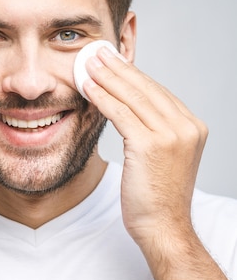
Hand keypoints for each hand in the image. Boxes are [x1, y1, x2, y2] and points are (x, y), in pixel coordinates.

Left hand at [83, 46, 207, 244]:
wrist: (163, 227)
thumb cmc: (156, 197)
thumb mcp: (160, 158)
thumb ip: (151, 132)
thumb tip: (127, 109)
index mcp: (191, 127)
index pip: (157, 92)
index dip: (131, 74)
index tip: (112, 60)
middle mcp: (186, 127)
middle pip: (146, 88)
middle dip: (117, 68)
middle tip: (96, 51)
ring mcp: (171, 135)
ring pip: (133, 97)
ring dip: (106, 77)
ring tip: (87, 62)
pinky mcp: (151, 145)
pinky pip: (120, 114)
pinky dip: (102, 97)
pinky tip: (87, 86)